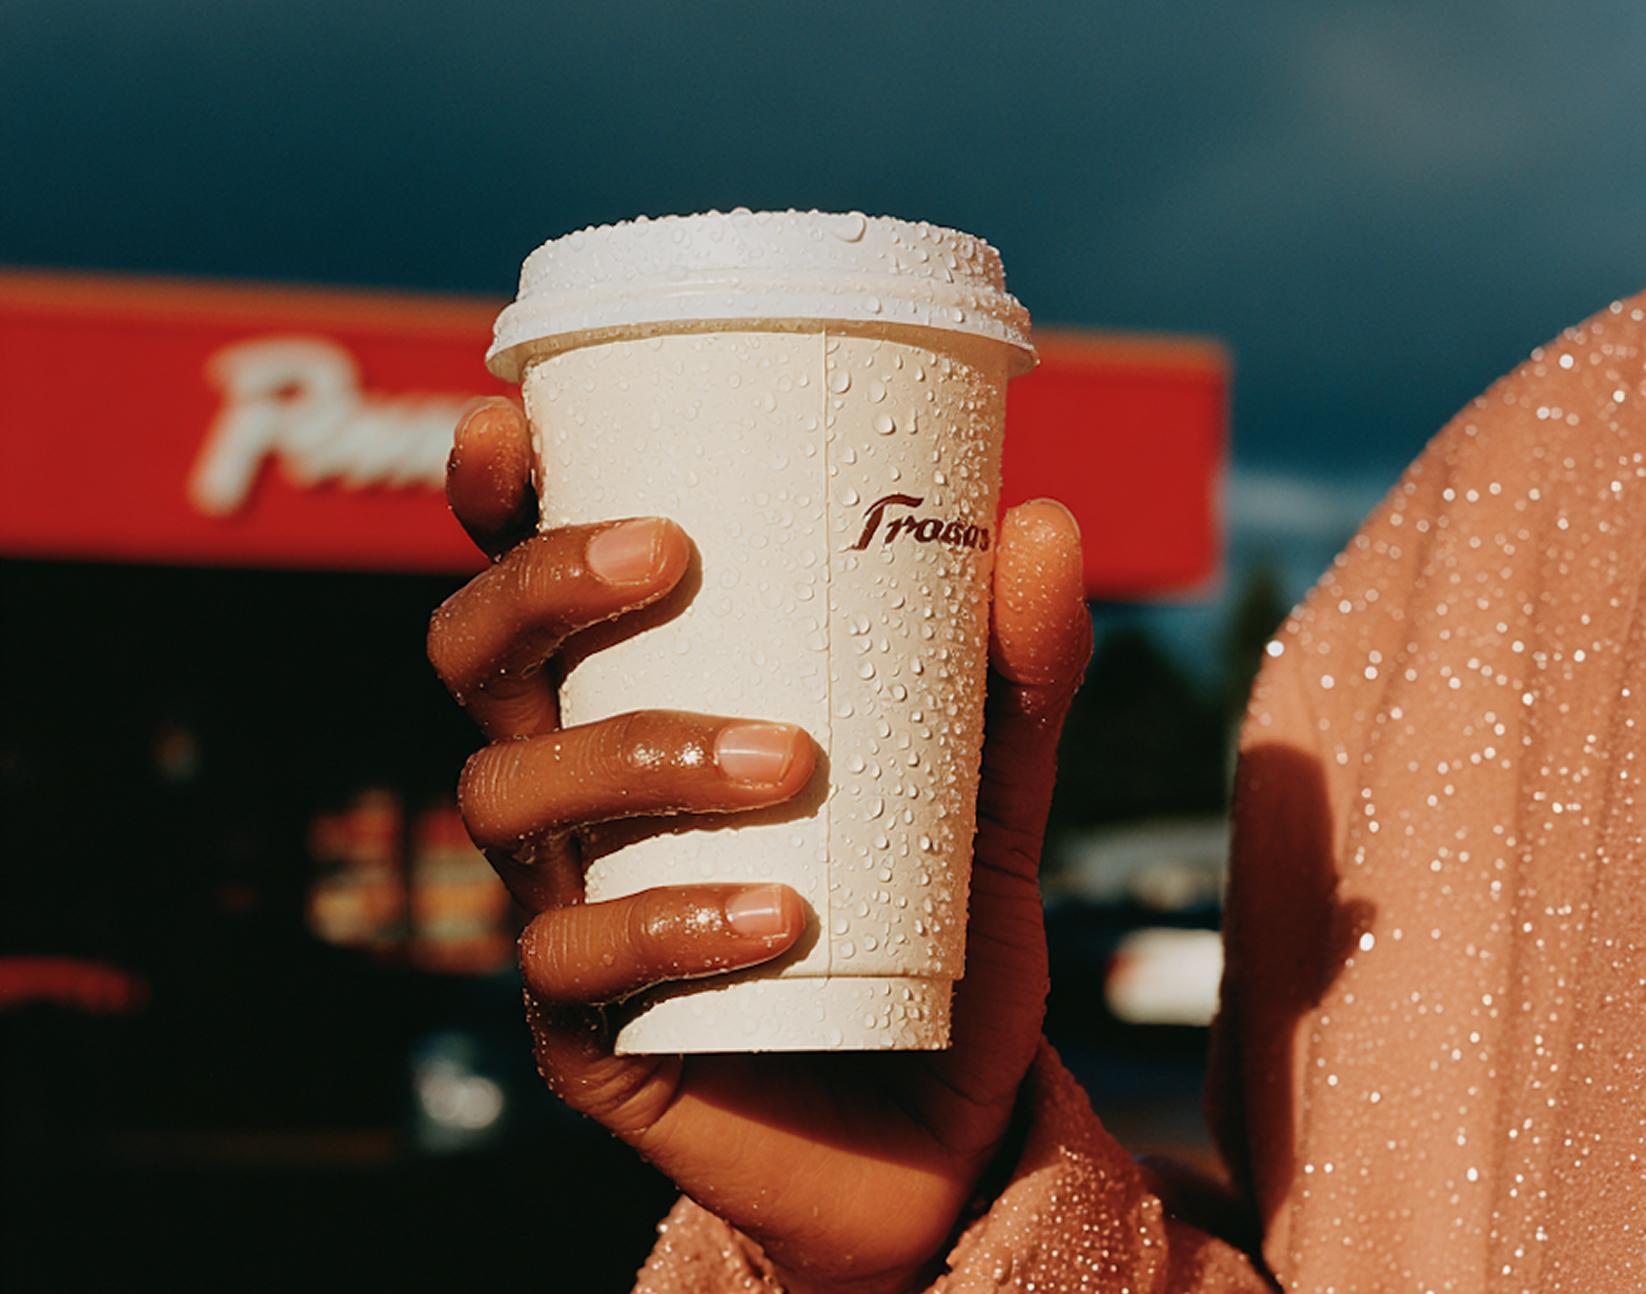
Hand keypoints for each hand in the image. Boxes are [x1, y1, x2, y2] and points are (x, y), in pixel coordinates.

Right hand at [429, 398, 1090, 1293]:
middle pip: (477, 666)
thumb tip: (1042, 524)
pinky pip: (577, 962)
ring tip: (787, 761)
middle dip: (540, 590)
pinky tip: (778, 921)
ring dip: (639, 756)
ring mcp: (565, 911)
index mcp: (635, 708)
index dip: (492, 508)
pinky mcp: (586, 1028)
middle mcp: (575, 798)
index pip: (529, 593)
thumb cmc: (932, 930)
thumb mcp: (986, 790)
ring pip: (514, 800)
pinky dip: (674, 924)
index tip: (502, 423)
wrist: (940, 1127)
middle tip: (666, 553)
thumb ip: (1014, 676)